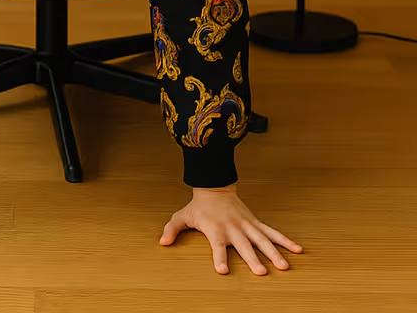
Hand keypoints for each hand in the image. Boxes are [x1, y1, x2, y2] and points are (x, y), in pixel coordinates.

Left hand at [159, 183, 303, 274]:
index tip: (223, 270)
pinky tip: (297, 249)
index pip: (217, 246)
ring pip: (262, 240)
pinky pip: (272, 232)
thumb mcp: (183, 216)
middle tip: (262, 273)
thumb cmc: (199, 206)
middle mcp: (233, 229)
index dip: (219, 258)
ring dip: (274, 253)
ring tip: (285, 266)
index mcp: (216, 230)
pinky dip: (285, 240)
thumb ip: (172, 229)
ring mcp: (246, 225)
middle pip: (244, 246)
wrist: (215, 186)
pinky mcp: (255, 222)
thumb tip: (162, 243)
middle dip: (252, 259)